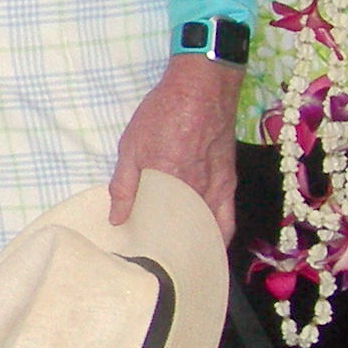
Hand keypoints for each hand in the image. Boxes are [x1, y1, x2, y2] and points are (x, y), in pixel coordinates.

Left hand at [109, 55, 239, 241]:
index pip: (165, 229)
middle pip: (191, 233)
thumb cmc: (162, 114)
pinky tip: (210, 239)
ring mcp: (220, 189)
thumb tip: (117, 220)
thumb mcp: (131, 146)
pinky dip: (220, 232)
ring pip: (212, 229)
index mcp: (173, 186)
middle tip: (162, 259)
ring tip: (182, 255)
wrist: (201, 88)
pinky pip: (228, 217)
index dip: (156, 246)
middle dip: (178, 250)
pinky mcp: (230, 182)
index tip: (143, 257)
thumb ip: (123, 186)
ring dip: (200, 244)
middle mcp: (200, 193)